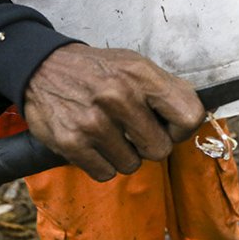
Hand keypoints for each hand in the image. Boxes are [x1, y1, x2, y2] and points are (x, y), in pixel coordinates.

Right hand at [23, 44, 204, 180]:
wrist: (41, 67)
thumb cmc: (98, 71)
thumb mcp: (137, 66)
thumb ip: (168, 91)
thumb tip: (198, 118)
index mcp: (141, 75)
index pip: (190, 117)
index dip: (182, 129)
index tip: (169, 127)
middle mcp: (118, 96)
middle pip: (160, 150)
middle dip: (149, 145)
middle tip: (133, 130)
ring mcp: (93, 121)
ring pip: (132, 165)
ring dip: (123, 155)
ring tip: (108, 132)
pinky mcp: (71, 142)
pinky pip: (105, 173)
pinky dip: (101, 163)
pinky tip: (92, 142)